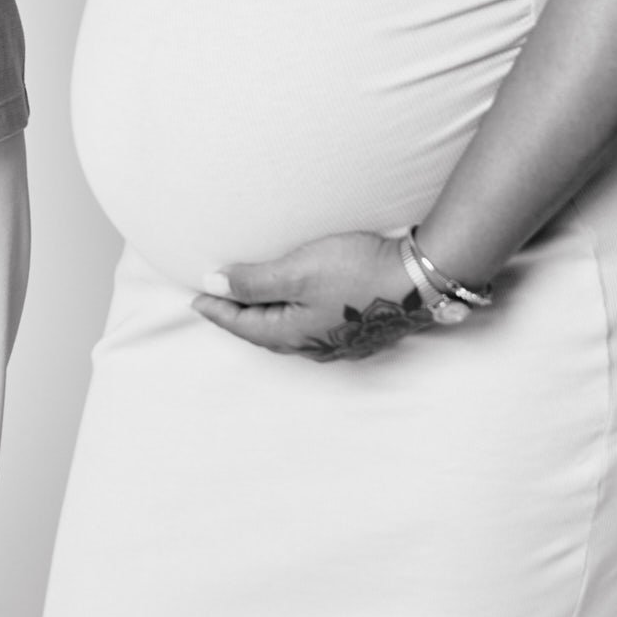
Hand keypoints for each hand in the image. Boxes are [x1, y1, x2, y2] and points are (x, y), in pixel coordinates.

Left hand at [195, 234, 426, 357]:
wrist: (419, 279)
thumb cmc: (357, 271)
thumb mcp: (297, 270)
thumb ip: (252, 280)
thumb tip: (212, 285)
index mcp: (291, 334)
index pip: (242, 324)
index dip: (217, 309)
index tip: (197, 298)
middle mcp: (313, 346)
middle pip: (263, 333)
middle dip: (238, 318)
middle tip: (217, 303)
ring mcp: (338, 344)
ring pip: (289, 333)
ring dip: (266, 319)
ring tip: (252, 305)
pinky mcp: (358, 333)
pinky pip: (312, 329)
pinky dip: (293, 317)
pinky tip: (299, 308)